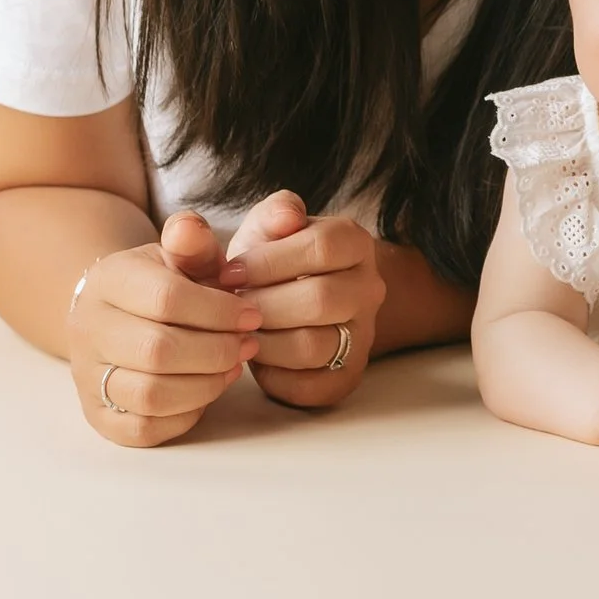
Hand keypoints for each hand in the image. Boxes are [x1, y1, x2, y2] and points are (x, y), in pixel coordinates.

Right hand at [64, 211, 260, 446]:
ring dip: (205, 384)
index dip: (219, 311)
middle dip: (217, 350)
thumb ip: (192, 241)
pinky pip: (143, 429)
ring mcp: (87, 376)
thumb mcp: (184, 255)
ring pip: (149, 395)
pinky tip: (207, 389)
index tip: (253, 314)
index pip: (166, 299)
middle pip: (158, 351)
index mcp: (108, 281)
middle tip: (248, 344)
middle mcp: (87, 330)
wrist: (125, 313)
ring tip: (232, 365)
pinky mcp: (98, 416)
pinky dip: (185, 413)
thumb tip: (189, 228)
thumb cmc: (170, 282)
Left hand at [222, 191, 386, 409]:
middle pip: (319, 300)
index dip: (267, 261)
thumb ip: (272, 213)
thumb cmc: (273, 261)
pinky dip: (271, 375)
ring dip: (262, 341)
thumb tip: (286, 217)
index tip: (228, 273)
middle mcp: (369, 289)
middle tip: (230, 308)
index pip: (322, 247)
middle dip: (261, 305)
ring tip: (239, 332)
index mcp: (355, 244)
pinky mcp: (345, 377)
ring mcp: (362, 336)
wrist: (296, 300)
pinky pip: (307, 386)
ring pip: (312, 346)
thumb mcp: (269, 228)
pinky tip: (256, 356)